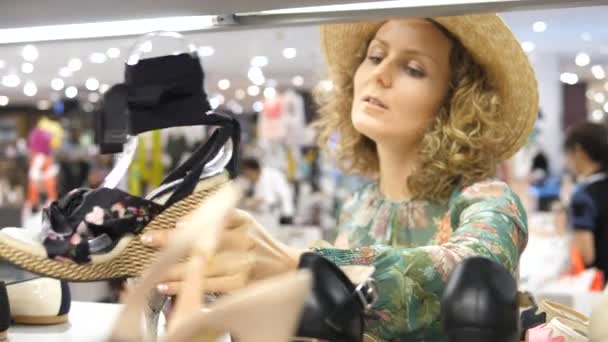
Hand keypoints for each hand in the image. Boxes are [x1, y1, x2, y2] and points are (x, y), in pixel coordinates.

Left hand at [140, 209, 303, 294]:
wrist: (286, 267)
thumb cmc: (260, 244)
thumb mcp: (247, 222)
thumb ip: (223, 216)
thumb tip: (185, 221)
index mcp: (245, 222)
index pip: (217, 217)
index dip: (196, 220)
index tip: (177, 224)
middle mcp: (245, 240)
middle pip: (205, 239)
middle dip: (174, 241)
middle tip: (149, 239)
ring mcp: (243, 263)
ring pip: (204, 264)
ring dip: (174, 266)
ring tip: (150, 267)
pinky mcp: (241, 284)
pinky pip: (208, 285)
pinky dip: (186, 286)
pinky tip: (167, 285)